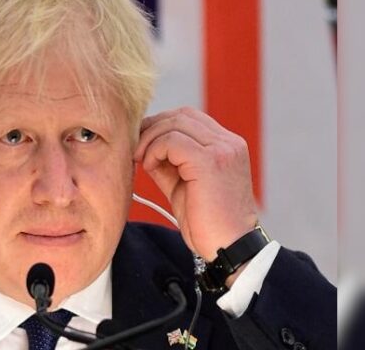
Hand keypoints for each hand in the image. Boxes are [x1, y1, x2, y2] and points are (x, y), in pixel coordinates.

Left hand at [134, 107, 257, 260]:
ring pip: (175, 123)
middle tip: (136, 150)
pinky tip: (149, 167)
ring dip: (150, 139)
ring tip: (142, 160)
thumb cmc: (207, 223)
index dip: (161, 126)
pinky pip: (172, 140)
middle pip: (180, 115)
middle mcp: (228, 143)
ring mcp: (222, 150)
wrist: (228, 249)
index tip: (143, 144)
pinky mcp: (210, 161)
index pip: (189, 118)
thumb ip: (168, 163)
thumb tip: (143, 147)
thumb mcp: (183, 185)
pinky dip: (154, 150)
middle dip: (152, 128)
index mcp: (227, 146)